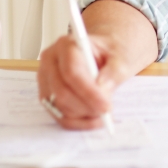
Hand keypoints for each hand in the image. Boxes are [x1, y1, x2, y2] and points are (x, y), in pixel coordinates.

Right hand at [36, 0, 158, 129]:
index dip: (89, 93)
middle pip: (62, 92)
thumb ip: (113, 72)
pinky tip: (93, 118)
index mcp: (66, 45)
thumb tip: (102, 90)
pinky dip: (78, 122)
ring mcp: (46, 80)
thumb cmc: (111, 50)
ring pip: (59, 107)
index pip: (72, 73)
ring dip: (83, 115)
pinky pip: (59, 116)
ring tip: (102, 112)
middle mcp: (51, 62)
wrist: (105, 51)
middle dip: (87, 107)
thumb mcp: (121, 56)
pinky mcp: (48, 95)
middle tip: (107, 112)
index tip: (106, 106)